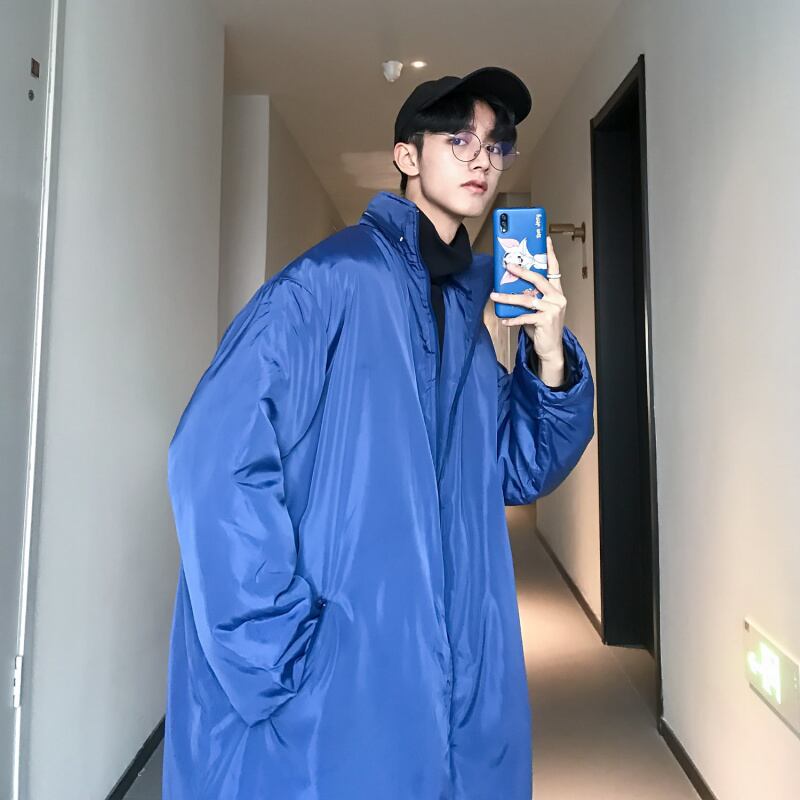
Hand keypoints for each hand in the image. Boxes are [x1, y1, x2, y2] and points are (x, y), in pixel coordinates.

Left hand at [489, 235, 566, 364]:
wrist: (551, 348)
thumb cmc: (543, 327)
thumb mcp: (539, 309)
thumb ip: (531, 297)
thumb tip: (511, 287)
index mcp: (557, 292)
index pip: (555, 270)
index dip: (550, 254)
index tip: (547, 240)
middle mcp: (557, 298)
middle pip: (538, 280)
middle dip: (522, 271)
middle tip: (508, 265)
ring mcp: (552, 309)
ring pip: (526, 299)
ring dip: (507, 297)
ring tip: (494, 296)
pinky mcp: (545, 321)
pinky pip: (524, 317)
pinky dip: (512, 319)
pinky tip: (504, 319)